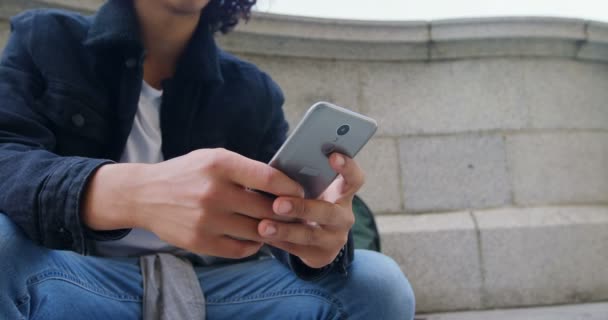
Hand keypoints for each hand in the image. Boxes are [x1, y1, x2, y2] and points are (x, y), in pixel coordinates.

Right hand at [82, 148, 303, 258]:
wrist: (144, 195)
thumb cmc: (187, 174)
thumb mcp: (213, 158)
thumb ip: (245, 169)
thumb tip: (284, 185)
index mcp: (220, 164)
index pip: (270, 179)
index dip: (291, 188)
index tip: (299, 193)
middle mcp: (214, 192)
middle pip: (267, 209)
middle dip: (285, 213)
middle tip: (295, 214)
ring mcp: (206, 220)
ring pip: (257, 231)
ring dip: (270, 230)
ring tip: (275, 225)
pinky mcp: (200, 242)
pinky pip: (241, 249)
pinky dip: (253, 245)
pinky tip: (254, 236)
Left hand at [258, 153, 364, 268]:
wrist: (318, 239)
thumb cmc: (310, 200)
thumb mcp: (313, 189)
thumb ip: (303, 178)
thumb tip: (275, 169)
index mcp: (343, 194)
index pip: (354, 179)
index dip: (347, 167)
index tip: (333, 156)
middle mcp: (343, 217)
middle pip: (329, 212)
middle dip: (303, 208)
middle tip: (278, 204)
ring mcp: (334, 239)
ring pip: (310, 235)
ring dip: (285, 230)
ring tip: (263, 226)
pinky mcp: (320, 256)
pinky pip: (297, 250)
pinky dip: (278, 241)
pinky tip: (261, 236)